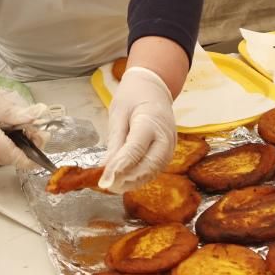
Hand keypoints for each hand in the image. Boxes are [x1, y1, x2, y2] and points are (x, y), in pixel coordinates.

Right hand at [0, 75, 47, 168]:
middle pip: (13, 158)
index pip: (17, 159)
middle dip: (28, 146)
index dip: (34, 155)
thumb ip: (20, 116)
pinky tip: (13, 131)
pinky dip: (8, 145)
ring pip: (6, 157)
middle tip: (37, 128)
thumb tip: (39, 119)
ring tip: (26, 127)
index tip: (44, 140)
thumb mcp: (0, 105)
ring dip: (18, 146)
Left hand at [99, 67, 175, 192]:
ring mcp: (170, 146)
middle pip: (149, 165)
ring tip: (112, 186)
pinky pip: (155, 170)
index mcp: (151, 121)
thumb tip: (104, 168)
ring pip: (153, 171)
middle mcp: (165, 136)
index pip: (135, 149)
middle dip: (127, 179)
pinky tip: (124, 181)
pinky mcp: (169, 153)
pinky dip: (140, 178)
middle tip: (106, 186)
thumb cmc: (134, 96)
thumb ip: (114, 142)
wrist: (155, 87)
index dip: (119, 167)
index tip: (103, 180)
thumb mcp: (118, 114)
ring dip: (133, 182)